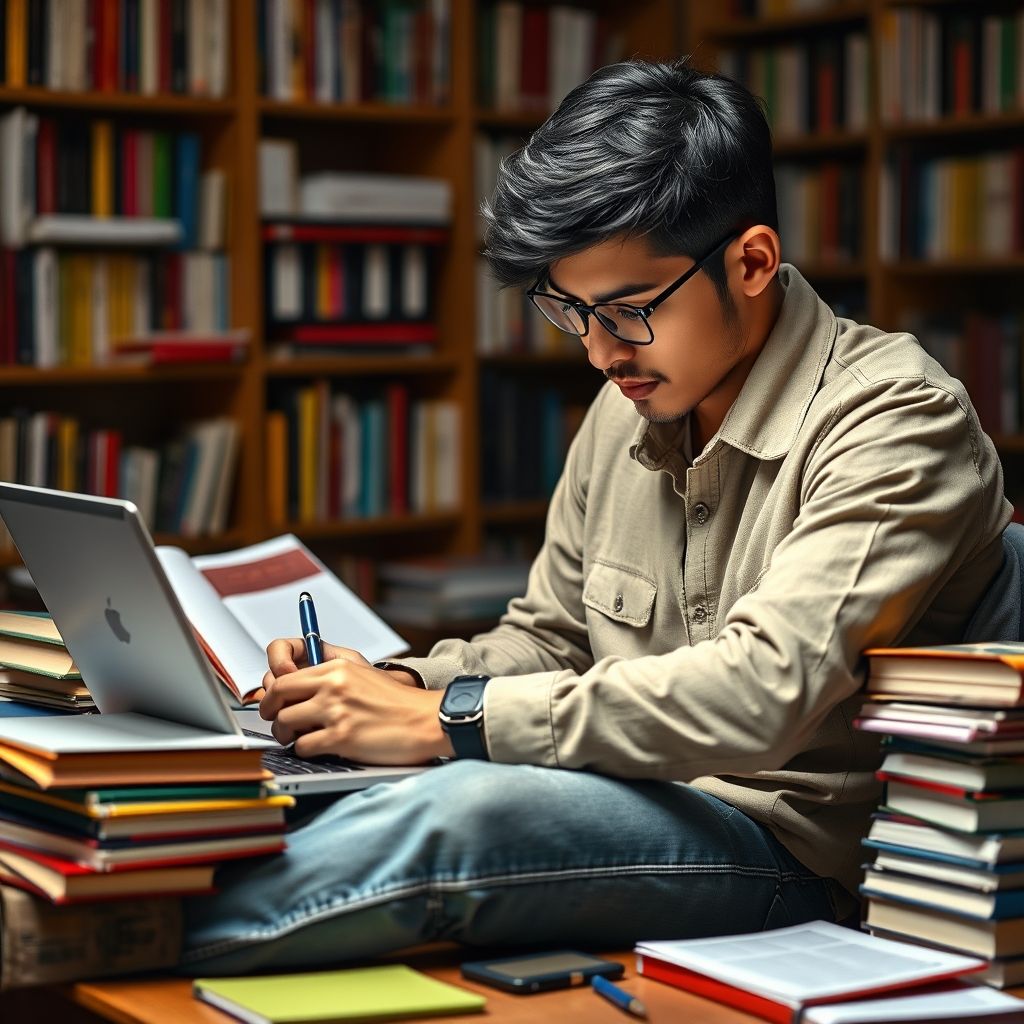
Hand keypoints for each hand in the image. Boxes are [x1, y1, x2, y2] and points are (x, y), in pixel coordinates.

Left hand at [259, 639, 453, 763]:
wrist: (426, 720)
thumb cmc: (397, 703)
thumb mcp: (362, 675)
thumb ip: (329, 677)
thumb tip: (292, 689)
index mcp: (336, 667)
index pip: (284, 676)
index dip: (270, 692)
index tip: (271, 702)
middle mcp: (333, 685)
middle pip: (277, 696)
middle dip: (270, 712)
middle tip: (276, 722)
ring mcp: (336, 711)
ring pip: (284, 723)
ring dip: (287, 736)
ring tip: (299, 739)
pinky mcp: (341, 737)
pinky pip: (303, 747)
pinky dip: (307, 751)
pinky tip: (321, 748)